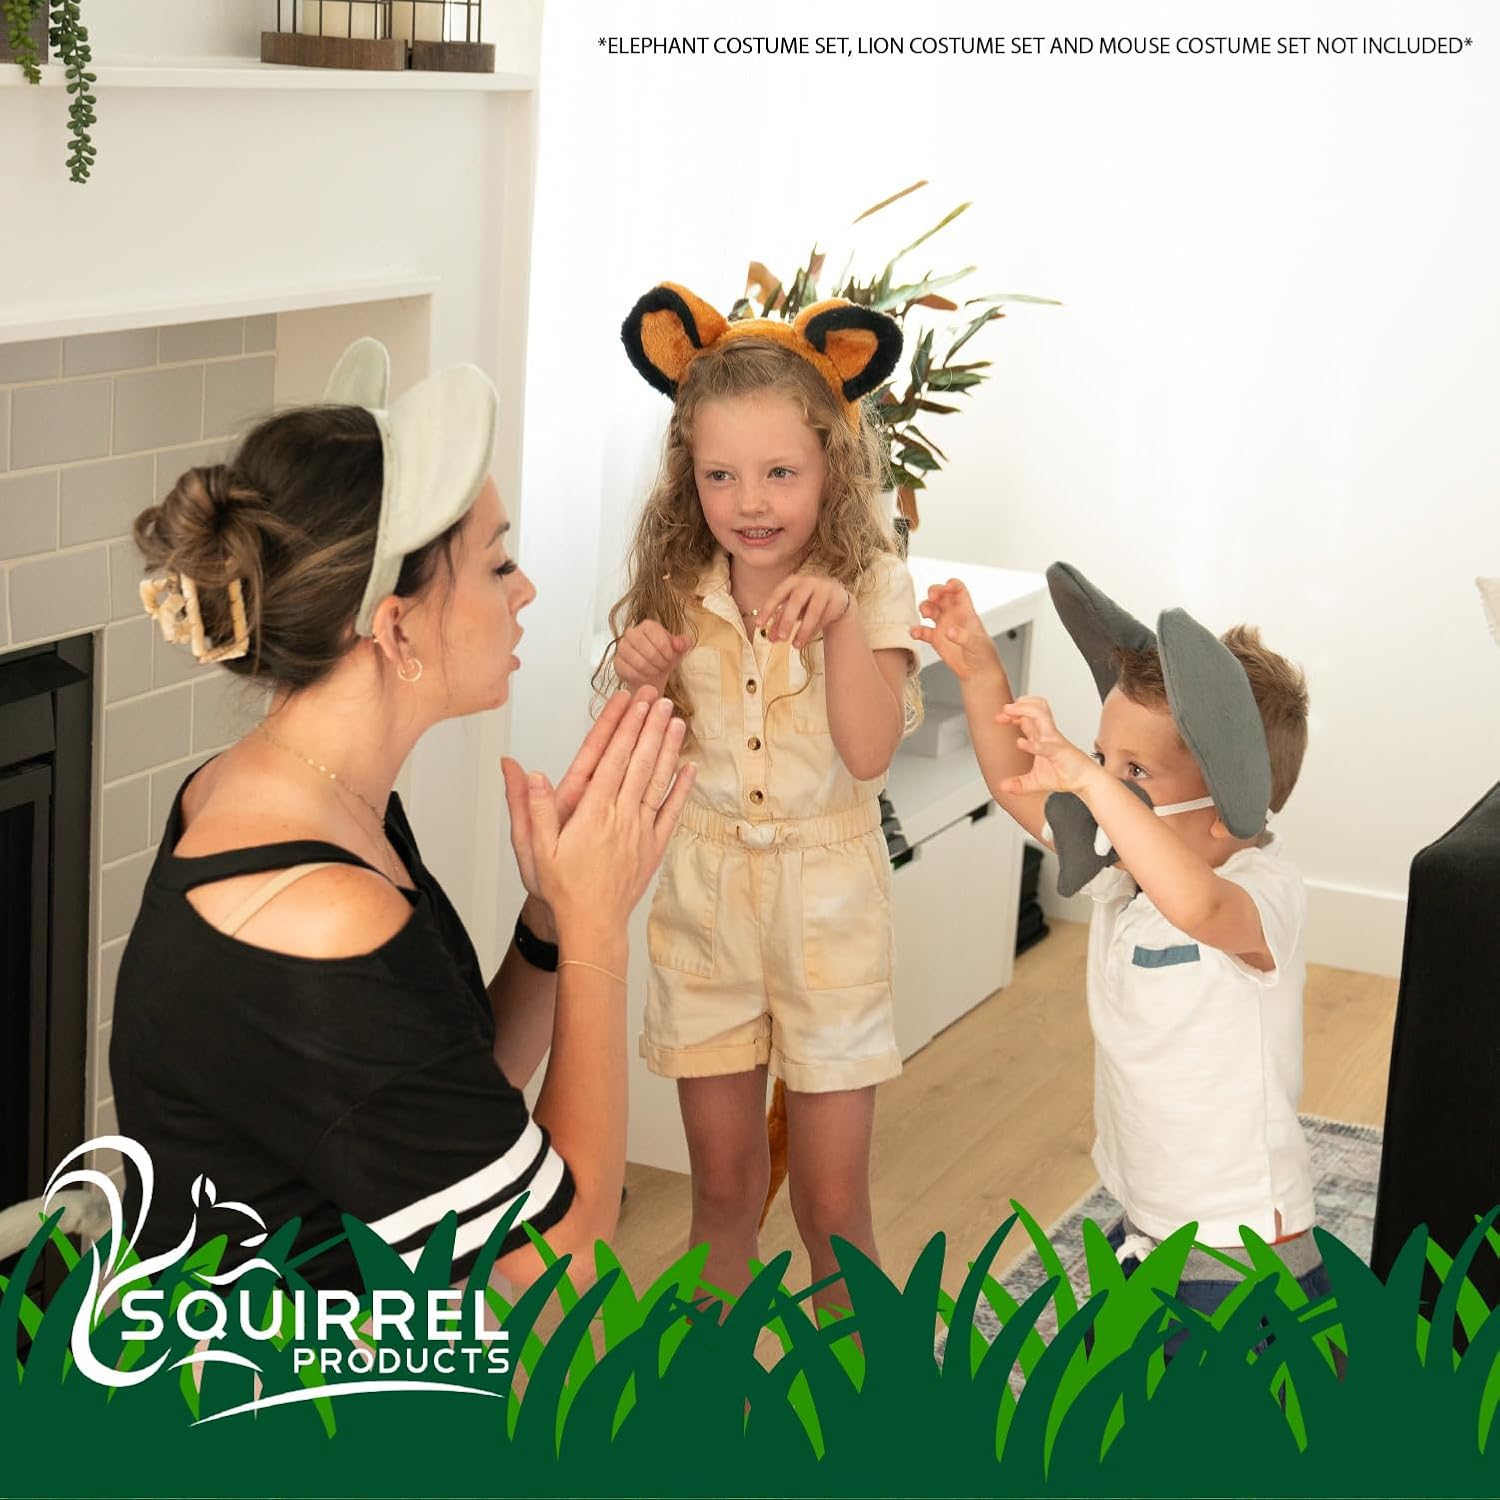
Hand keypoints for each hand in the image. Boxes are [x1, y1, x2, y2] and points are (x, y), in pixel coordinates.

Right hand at [520, 690, 694, 938]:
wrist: (591, 924)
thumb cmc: (560, 887)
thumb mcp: (534, 848)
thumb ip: (532, 807)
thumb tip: (524, 771)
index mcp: (591, 813)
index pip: (611, 760)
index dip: (624, 728)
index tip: (632, 704)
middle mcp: (620, 817)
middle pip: (639, 763)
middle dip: (649, 728)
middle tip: (659, 699)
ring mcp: (640, 831)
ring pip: (658, 782)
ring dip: (668, 750)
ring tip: (676, 721)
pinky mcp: (654, 847)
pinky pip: (671, 812)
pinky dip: (681, 789)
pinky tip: (689, 767)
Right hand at [616, 621, 691, 693]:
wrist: (652, 670)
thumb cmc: (665, 656)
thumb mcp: (678, 649)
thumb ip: (684, 643)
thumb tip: (679, 644)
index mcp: (648, 625)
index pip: (660, 640)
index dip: (668, 653)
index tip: (671, 658)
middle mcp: (632, 633)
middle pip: (650, 652)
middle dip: (661, 663)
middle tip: (664, 666)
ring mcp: (622, 647)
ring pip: (639, 663)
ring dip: (652, 671)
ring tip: (656, 671)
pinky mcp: (617, 662)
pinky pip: (630, 672)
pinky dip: (641, 677)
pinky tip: (646, 676)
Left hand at [762, 572, 851, 648]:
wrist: (835, 596)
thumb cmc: (806, 602)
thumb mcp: (791, 608)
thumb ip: (779, 621)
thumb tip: (769, 638)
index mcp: (792, 582)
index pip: (777, 594)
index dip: (768, 610)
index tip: (759, 625)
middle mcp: (808, 583)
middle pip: (796, 602)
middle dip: (787, 621)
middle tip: (780, 638)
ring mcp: (824, 590)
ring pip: (813, 612)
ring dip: (804, 630)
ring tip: (795, 646)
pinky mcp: (837, 600)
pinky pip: (825, 618)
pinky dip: (814, 631)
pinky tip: (806, 640)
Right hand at [910, 580, 1001, 680]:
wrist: (978, 672)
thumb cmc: (983, 654)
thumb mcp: (976, 644)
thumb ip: (963, 636)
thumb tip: (949, 631)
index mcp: (966, 611)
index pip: (958, 590)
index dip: (951, 585)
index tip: (945, 587)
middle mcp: (954, 615)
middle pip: (941, 595)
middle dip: (934, 592)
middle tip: (932, 597)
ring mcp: (944, 626)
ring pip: (930, 609)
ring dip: (925, 608)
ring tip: (925, 615)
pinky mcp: (936, 639)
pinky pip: (923, 631)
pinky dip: (917, 630)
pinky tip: (915, 633)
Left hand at [993, 696, 1099, 796]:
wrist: (1086, 781)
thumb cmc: (1065, 775)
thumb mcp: (1036, 782)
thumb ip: (1019, 784)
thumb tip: (1003, 787)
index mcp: (1042, 737)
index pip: (1026, 717)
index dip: (1012, 714)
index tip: (998, 719)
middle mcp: (1047, 734)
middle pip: (1033, 708)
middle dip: (1016, 706)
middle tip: (1003, 711)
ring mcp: (1054, 740)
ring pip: (1040, 714)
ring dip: (1023, 710)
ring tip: (1009, 713)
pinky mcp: (1060, 750)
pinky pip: (1046, 743)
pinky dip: (1033, 743)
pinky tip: (1021, 744)